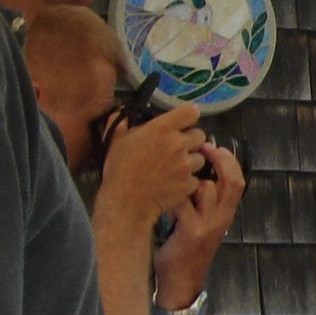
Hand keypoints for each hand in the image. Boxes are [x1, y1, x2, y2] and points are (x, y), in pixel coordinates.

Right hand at [97, 106, 205, 227]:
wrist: (126, 202)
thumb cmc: (119, 170)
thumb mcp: (115, 141)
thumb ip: (122, 123)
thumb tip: (122, 112)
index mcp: (162, 129)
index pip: (191, 112)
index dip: (188, 117)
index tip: (182, 122)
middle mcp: (178, 144)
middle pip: (200, 135)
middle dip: (191, 141)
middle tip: (177, 148)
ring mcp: (186, 165)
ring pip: (200, 157)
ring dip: (191, 161)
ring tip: (175, 167)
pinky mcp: (190, 183)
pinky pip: (196, 177)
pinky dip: (188, 180)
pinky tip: (174, 182)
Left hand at [153, 143, 243, 301]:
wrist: (181, 281)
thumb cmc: (187, 250)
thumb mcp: (203, 225)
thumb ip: (202, 203)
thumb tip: (193, 175)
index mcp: (225, 214)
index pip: (238, 180)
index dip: (228, 160)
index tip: (213, 147)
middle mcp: (222, 218)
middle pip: (232, 181)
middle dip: (219, 159)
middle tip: (202, 147)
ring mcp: (208, 225)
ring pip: (206, 188)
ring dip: (188, 176)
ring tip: (173, 171)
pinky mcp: (191, 231)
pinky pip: (183, 202)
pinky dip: (172, 193)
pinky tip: (159, 192)